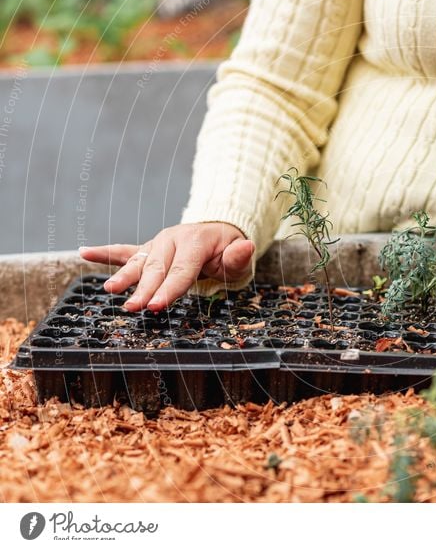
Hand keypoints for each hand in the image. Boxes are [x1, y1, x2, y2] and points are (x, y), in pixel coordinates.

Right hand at [79, 222, 254, 311]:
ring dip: (124, 275)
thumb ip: (239, 256)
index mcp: (195, 242)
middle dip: (144, 289)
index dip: (169, 289)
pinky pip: (125, 250)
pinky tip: (85, 253)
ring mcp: (158, 243)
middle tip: (133, 308)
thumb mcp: (239, 256)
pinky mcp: (148, 248)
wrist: (218, 230)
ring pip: (139, 261)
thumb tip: (246, 247)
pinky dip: (105, 252)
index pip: (181, 270)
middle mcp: (172, 240)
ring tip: (110, 290)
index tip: (157, 306)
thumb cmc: (228, 250)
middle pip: (157, 268)